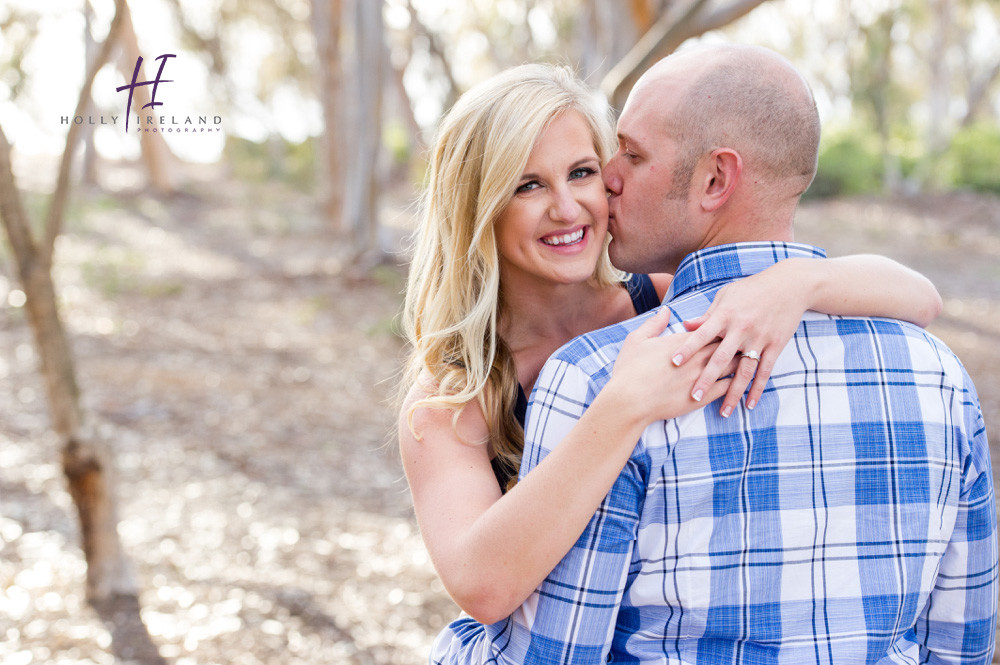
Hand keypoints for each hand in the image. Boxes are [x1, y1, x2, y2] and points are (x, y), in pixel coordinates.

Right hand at [607, 308, 736, 423]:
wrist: (630, 401)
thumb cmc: (630, 370)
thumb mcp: (637, 340)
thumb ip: (654, 323)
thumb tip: (665, 310)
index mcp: (684, 342)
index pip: (711, 329)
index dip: (721, 326)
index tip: (729, 323)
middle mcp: (697, 357)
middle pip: (726, 344)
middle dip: (737, 340)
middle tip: (747, 336)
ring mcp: (702, 377)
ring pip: (731, 366)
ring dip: (741, 361)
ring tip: (751, 357)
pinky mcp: (703, 397)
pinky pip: (727, 388)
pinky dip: (736, 385)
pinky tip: (740, 383)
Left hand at [668, 267, 808, 416]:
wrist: (790, 284)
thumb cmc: (751, 289)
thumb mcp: (726, 296)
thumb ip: (708, 315)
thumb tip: (686, 326)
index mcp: (726, 314)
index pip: (702, 334)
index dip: (688, 348)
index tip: (674, 362)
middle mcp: (742, 328)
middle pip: (721, 358)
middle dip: (706, 378)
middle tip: (693, 396)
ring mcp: (760, 338)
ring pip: (744, 371)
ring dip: (734, 392)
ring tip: (725, 412)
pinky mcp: (776, 345)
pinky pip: (765, 371)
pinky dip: (758, 389)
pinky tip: (750, 404)